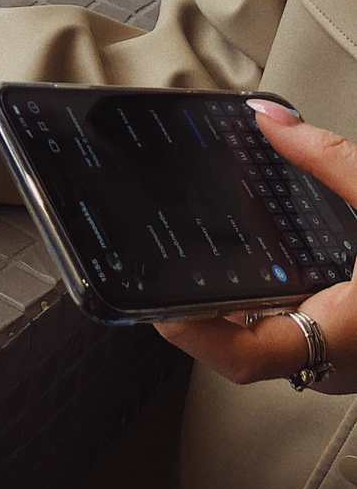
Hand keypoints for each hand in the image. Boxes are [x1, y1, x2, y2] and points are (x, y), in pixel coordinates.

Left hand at [156, 102, 356, 391]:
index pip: (245, 358)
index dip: (190, 334)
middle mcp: (344, 366)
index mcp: (350, 336)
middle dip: (203, 311)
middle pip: (245, 350)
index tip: (152, 302)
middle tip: (160, 267)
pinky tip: (263, 267)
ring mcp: (351, 368)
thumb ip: (330, 160)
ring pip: (273, 346)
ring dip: (238, 307)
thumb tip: (268, 120)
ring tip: (199, 259)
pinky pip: (300, 338)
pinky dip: (274, 305)